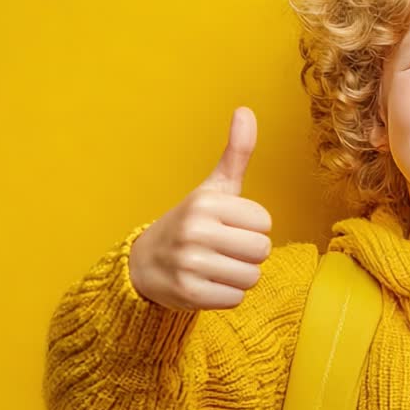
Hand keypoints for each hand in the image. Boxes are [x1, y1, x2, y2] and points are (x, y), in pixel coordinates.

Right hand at [128, 106, 273, 310]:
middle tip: (224, 249)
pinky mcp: (187, 293)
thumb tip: (246, 110)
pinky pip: (235, 299)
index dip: (252, 227)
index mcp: (206, 203)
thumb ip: (236, 152)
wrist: (145, 263)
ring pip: (251, 277)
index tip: (228, 226)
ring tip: (215, 266)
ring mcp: (189, 263)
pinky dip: (226, 295)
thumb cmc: (192, 222)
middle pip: (261, 251)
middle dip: (249, 253)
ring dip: (239, 276)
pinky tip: (207, 283)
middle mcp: (195, 231)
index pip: (264, 222)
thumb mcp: (213, 188)